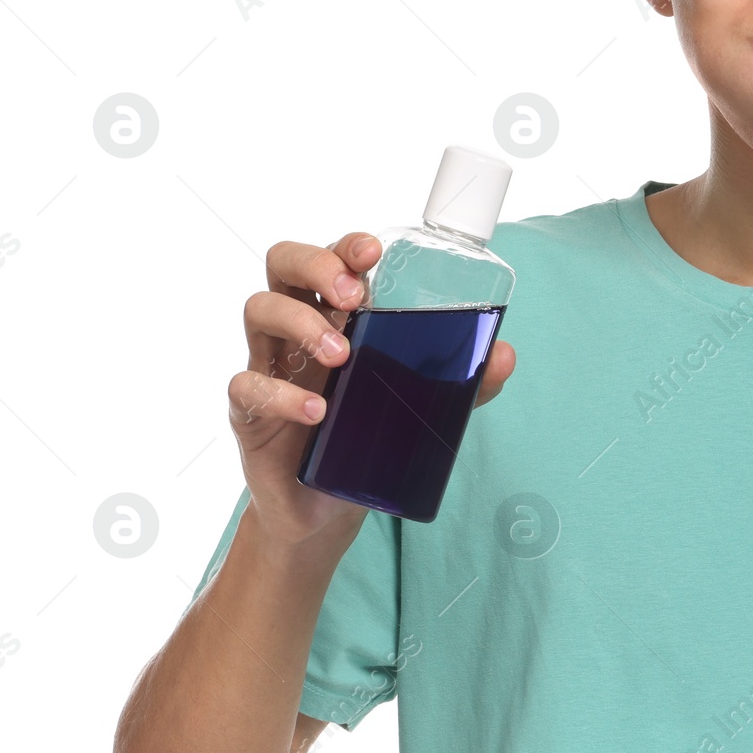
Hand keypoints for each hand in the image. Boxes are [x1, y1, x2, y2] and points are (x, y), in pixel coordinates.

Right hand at [228, 231, 515, 544]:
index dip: (344, 245)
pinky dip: (282, 395)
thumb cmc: (367, 435)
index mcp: (336, 315)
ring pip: (259, 310)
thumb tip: (505, 355)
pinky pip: (246, 386)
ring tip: (343, 356)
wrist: (323, 507)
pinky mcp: (250, 411)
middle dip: (315, 265)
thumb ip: (462, 381)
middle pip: (282, 263)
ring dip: (302, 324)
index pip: (329, 258)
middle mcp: (297, 329)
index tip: (373, 254)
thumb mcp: (421, 404)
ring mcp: (269, 365)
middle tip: (352, 297)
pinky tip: (318, 411)